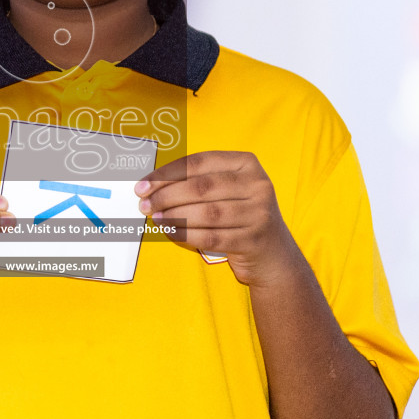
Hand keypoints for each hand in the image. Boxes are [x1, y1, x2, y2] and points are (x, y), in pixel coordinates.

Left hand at [136, 151, 303, 288]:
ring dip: (174, 215)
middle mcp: (257, 185)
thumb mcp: (230, 190)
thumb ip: (199, 181)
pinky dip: (186, 234)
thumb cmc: (240, 215)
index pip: (199, 162)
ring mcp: (259, 213)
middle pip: (201, 187)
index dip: (167, 173)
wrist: (274, 255)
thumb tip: (154, 184)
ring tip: (155, 217)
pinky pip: (211, 237)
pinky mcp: (254, 240)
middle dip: (166, 195)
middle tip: (144, 203)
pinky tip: (170, 232)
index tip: (144, 184)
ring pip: (206, 213)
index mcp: (247, 164)